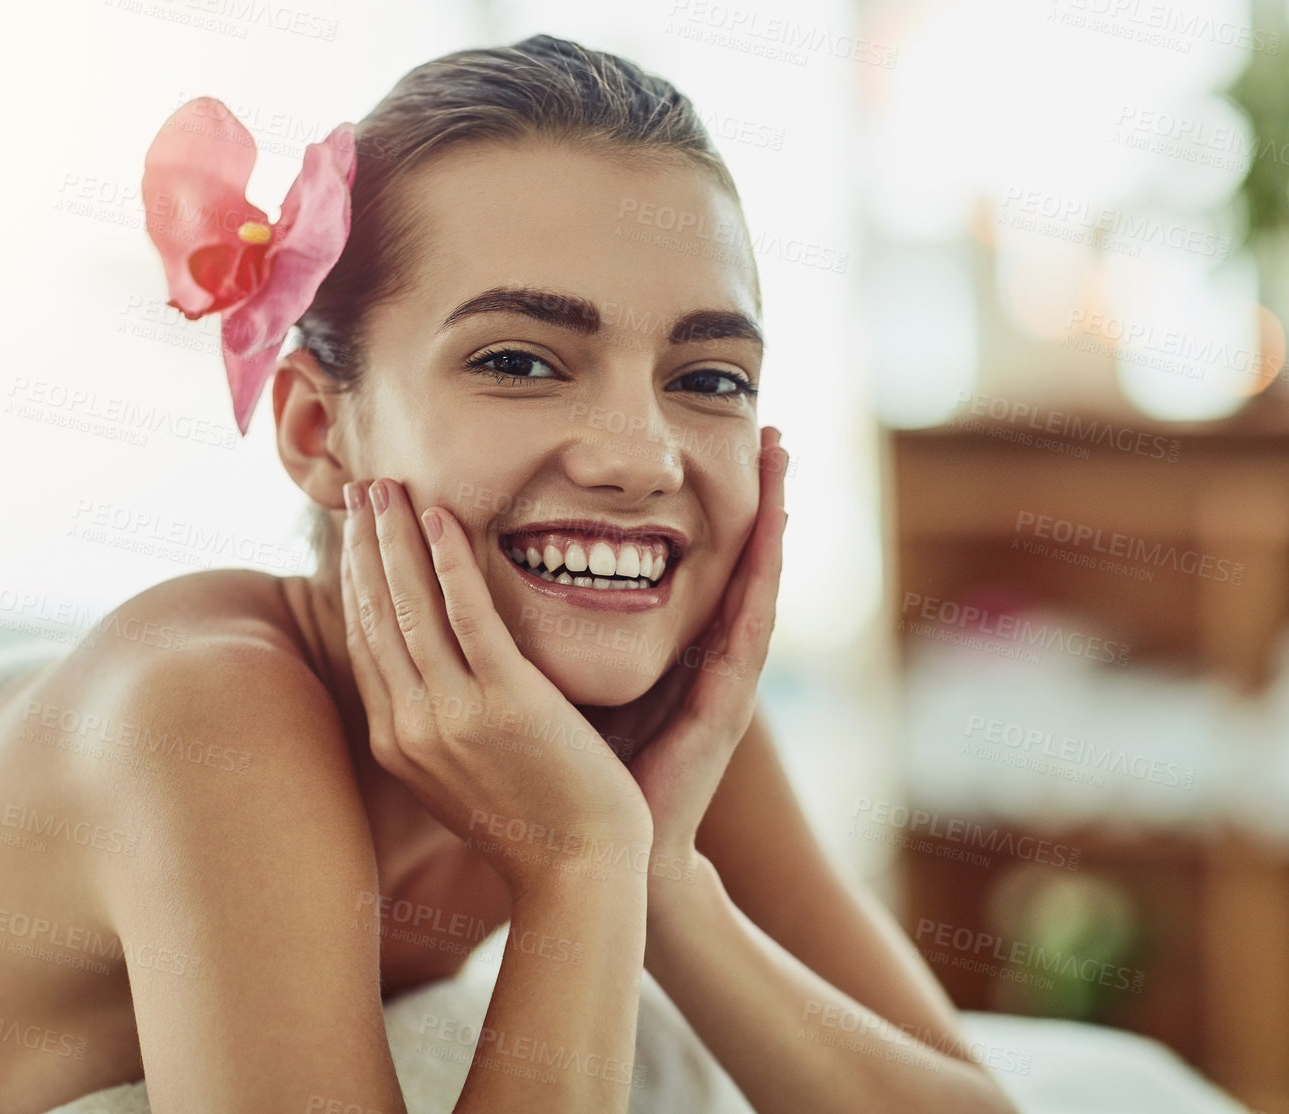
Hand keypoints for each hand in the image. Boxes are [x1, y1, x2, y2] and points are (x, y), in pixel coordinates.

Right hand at [338, 477, 653, 899]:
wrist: (581, 873)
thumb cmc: (536, 824)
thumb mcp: (466, 774)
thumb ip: (442, 724)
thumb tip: (432, 681)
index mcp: (396, 742)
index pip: (366, 640)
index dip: (357, 579)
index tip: (358, 532)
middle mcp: (409, 726)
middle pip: (375, 615)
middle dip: (365, 545)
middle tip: (361, 487)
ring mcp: (451, 715)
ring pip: (409, 606)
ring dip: (395, 537)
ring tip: (388, 486)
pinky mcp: (503, 704)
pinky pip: (467, 616)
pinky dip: (449, 561)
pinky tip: (442, 516)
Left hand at [583, 426, 788, 885]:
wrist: (603, 857)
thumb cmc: (580, 773)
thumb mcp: (569, 683)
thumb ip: (559, 634)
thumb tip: (504, 576)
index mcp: (676, 652)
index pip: (699, 565)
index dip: (717, 511)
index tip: (729, 448)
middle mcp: (708, 660)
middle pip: (741, 562)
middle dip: (761, 497)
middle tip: (777, 432)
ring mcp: (725, 681)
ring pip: (758, 581)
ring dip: (776, 517)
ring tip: (785, 457)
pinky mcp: (726, 704)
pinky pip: (749, 623)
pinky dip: (763, 569)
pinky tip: (768, 520)